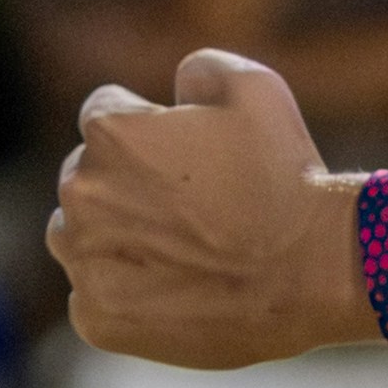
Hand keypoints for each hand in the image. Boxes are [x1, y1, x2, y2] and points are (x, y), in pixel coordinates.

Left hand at [49, 49, 373, 365]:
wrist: (312, 271)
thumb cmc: (285, 177)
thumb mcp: (256, 88)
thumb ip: (199, 68)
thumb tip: (176, 84)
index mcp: (109, 131)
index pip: (102, 114)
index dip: (146, 131)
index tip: (183, 156)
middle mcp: (81, 192)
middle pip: (84, 177)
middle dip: (123, 185)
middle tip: (187, 208)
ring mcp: (85, 261)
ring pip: (75, 237)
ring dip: (109, 237)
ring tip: (176, 249)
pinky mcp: (97, 318)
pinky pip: (90, 297)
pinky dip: (122, 294)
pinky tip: (174, 291)